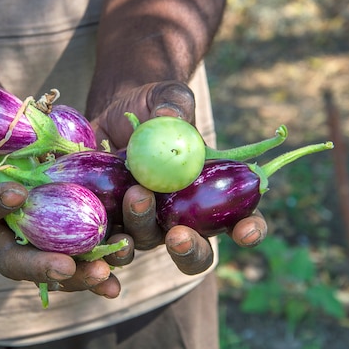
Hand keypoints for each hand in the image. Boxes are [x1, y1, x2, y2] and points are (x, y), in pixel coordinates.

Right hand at [0, 89, 122, 298]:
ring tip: (107, 276)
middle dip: (39, 265)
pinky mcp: (58, 218)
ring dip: (78, 272)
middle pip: (13, 257)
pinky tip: (121, 266)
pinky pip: (79, 244)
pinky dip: (99, 258)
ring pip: (50, 260)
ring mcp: (29, 225)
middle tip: (67, 266)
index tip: (15, 194)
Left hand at [89, 81, 267, 274]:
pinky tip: (98, 214)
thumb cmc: (154, 107)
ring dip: (143, 228)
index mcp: (213, 193)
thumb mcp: (168, 97)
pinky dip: (105, 232)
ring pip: (147, 241)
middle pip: (194, 252)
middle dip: (190, 250)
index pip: (241, 222)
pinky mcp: (112, 219)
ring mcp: (146, 222)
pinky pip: (107, 236)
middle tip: (178, 235)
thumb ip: (175, 103)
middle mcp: (182, 217)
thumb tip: (170, 117)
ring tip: (137, 197)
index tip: (247, 231)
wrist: (113, 114)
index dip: (250, 231)